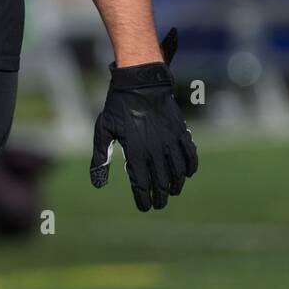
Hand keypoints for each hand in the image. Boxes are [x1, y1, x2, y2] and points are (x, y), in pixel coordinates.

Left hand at [89, 27, 197, 210]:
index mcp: (135, 151)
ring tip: (172, 192)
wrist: (142, 82)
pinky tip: (187, 174)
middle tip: (158, 204)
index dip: (144, 199)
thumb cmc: (119, 106)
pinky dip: (190, 167)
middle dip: (160, 197)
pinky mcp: (180, 132)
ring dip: (176, 186)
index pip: (142, 184)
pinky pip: (190, 155)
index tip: (144, 207)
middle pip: (162, 182)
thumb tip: (97, 183)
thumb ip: (100, 157)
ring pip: (178, 172)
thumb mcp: (103, 130)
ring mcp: (170, 141)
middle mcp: (155, 149)